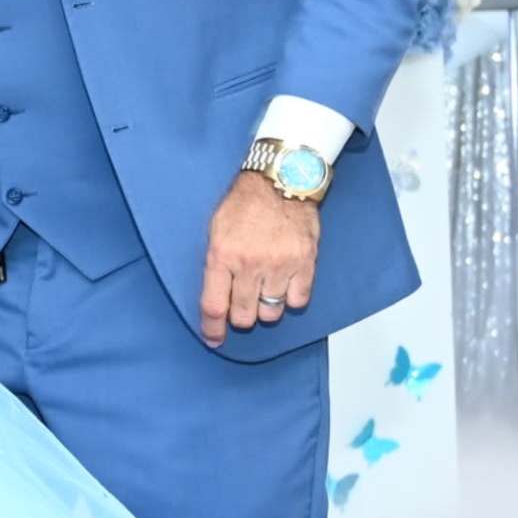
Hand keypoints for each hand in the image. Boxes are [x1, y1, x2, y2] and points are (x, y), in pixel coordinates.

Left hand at [200, 172, 319, 346]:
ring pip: (271, 312)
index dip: (212, 329)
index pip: (215, 306)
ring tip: (264, 290)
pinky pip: (298, 300)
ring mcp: (280, 265)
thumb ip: (215, 264)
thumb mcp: (216, 229)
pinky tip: (284, 285)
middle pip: (244, 316)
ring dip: (265, 308)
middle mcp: (251, 264)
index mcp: (222, 256)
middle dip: (241, 316)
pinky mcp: (305, 263)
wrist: (282, 179)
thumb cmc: (245, 203)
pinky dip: (291, 298)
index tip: (214, 338)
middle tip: (242, 305)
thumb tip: (216, 299)